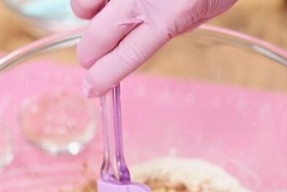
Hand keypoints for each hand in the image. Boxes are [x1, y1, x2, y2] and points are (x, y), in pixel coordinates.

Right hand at [71, 0, 237, 96]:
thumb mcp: (203, 14)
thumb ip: (168, 28)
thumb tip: (139, 37)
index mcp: (166, 19)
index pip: (125, 58)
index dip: (104, 78)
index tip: (91, 88)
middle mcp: (139, 0)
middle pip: (97, 38)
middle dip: (89, 55)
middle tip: (91, 57)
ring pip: (82, 6)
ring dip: (88, 15)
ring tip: (102, 12)